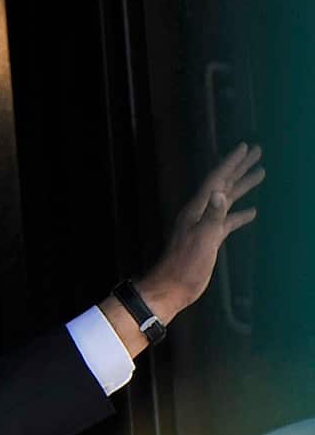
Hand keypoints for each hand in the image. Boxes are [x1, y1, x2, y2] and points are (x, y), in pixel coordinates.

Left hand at [138, 143, 264, 320]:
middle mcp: (200, 213)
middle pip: (223, 184)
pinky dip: (239, 214)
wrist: (173, 286)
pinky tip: (252, 212)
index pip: (216, 180)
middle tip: (257, 152)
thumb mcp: (202, 239)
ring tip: (260, 174)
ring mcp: (205, 225)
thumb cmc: (186, 264)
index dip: (231, 163)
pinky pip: (227, 221)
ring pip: (226, 200)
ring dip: (242, 187)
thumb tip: (221, 192)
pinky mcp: (210, 239)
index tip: (246, 147)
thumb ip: (213, 216)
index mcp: (197, 209)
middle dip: (239, 168)